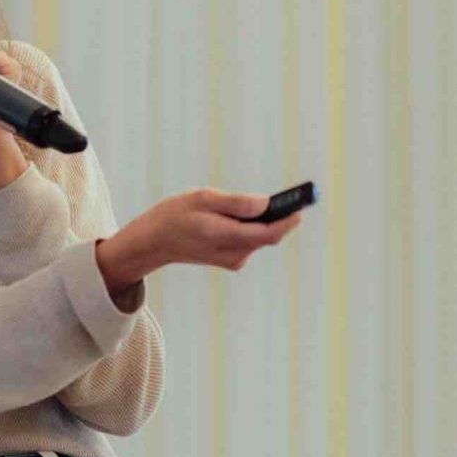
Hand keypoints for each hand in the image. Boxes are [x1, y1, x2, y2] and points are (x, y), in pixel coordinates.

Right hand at [107, 189, 304, 282]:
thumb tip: (265, 204)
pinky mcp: (232, 260)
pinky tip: (234, 218)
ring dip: (262, 221)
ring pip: (260, 237)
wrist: (154, 242)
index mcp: (224, 236)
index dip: (288, 219)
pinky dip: (251, 227)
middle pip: (268, 235)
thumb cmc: (175, 215)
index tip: (302, 204)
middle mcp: (232, 253)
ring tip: (249, 205)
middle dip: (279, 217)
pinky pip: (251, 240)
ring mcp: (233, 259)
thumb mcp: (203, 198)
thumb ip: (236, 203)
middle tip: (291, 197)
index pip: (268, 233)